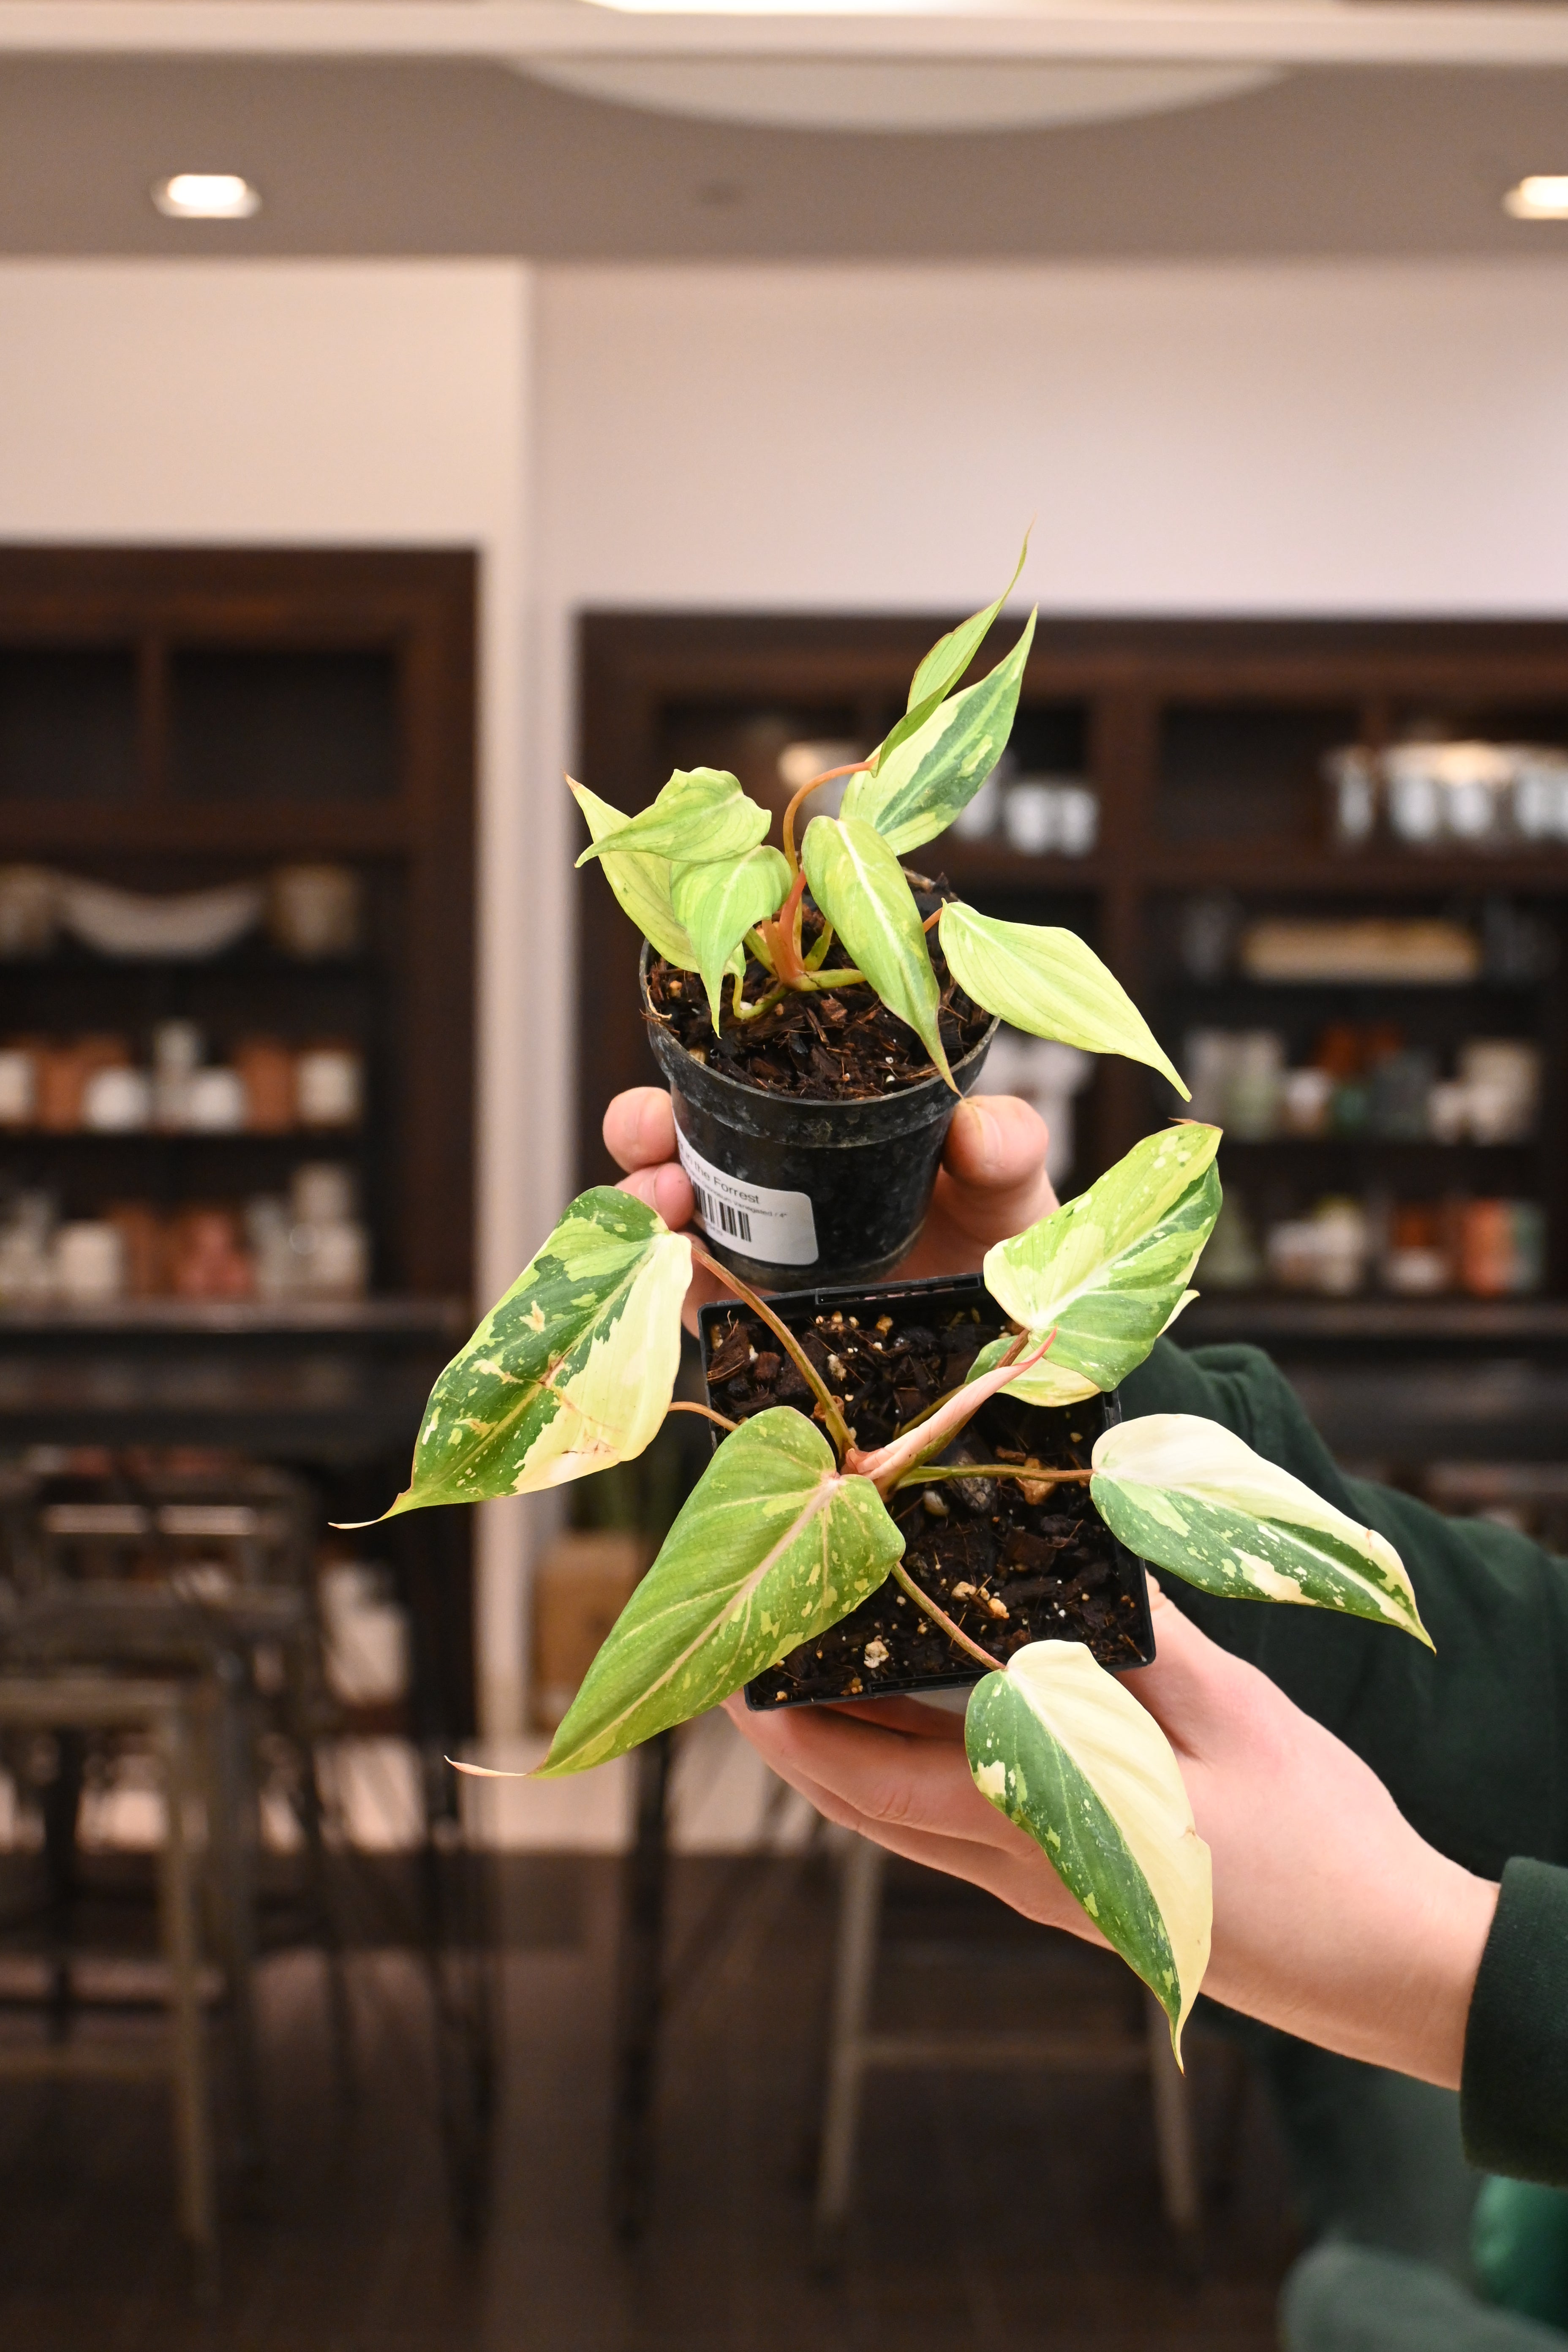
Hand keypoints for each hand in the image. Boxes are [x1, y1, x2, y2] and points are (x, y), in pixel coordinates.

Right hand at [603, 1084, 1057, 1326]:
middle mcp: (763, 1191)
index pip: (740, 1084)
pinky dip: (662, 1280)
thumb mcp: (1007, 1187)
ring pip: (663, 1220)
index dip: (700, 1067)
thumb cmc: (996, 1244)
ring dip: (642, 1199)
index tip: (692, 1059)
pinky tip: (672, 1265)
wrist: (999, 1342)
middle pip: (675, 1144)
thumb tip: (973, 1129)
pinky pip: (682, 1302)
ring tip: (664, 1198)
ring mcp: (745, 1260)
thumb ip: (1004, 1148)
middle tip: (653, 1132)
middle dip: (643, 1128)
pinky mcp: (739, 1327)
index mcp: (815, 1134)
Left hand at [724, 1585, 1499, 2089]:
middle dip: (795, 1740)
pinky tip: (916, 1720)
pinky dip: (910, 1775)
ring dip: (844, 1759)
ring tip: (804, 1684)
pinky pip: (957, 1829)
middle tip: (742, 1667)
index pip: (881, 1777)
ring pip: (905, 1825)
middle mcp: (1025, 1866)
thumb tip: (1078, 1558)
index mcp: (1048, 1821)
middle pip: (868, 1809)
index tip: (743, 1673)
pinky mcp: (1077, 1887)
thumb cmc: (1319, 1841)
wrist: (1383, 1963)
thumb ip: (1146, 1641)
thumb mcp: (1236, 1715)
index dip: (798, 1727)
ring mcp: (1047, 1885)